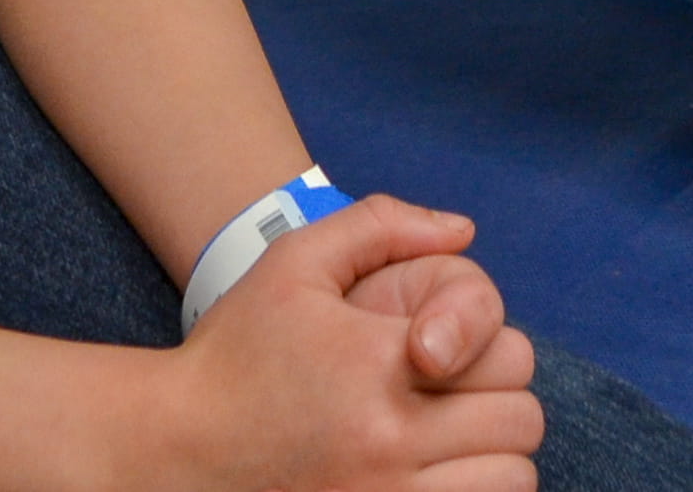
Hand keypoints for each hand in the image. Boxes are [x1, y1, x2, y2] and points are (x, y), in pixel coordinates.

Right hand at [153, 195, 542, 491]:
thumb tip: (462, 230)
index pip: (508, 359)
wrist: (173, 448)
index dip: (493, 351)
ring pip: (511, 483)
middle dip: (498, 405)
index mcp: (382, 365)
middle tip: (456, 400)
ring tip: (449, 445)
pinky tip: (431, 478)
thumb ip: (381, 226)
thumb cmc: (234, 355)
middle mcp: (391, 441)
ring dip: (492, 461)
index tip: (451, 356)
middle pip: (519, 425)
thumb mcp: (295, 264)